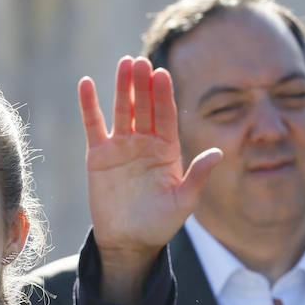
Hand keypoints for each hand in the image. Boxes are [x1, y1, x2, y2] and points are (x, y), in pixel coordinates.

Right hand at [80, 56, 222, 304]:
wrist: (129, 242)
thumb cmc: (159, 224)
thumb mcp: (184, 202)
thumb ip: (198, 176)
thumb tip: (218, 152)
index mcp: (167, 150)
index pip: (166, 116)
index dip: (163, 96)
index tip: (162, 74)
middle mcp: (145, 143)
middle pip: (144, 107)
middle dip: (142, 85)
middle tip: (139, 61)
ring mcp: (121, 147)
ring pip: (122, 110)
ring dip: (121, 87)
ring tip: (123, 63)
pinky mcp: (99, 155)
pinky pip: (94, 125)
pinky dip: (90, 105)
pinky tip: (87, 84)